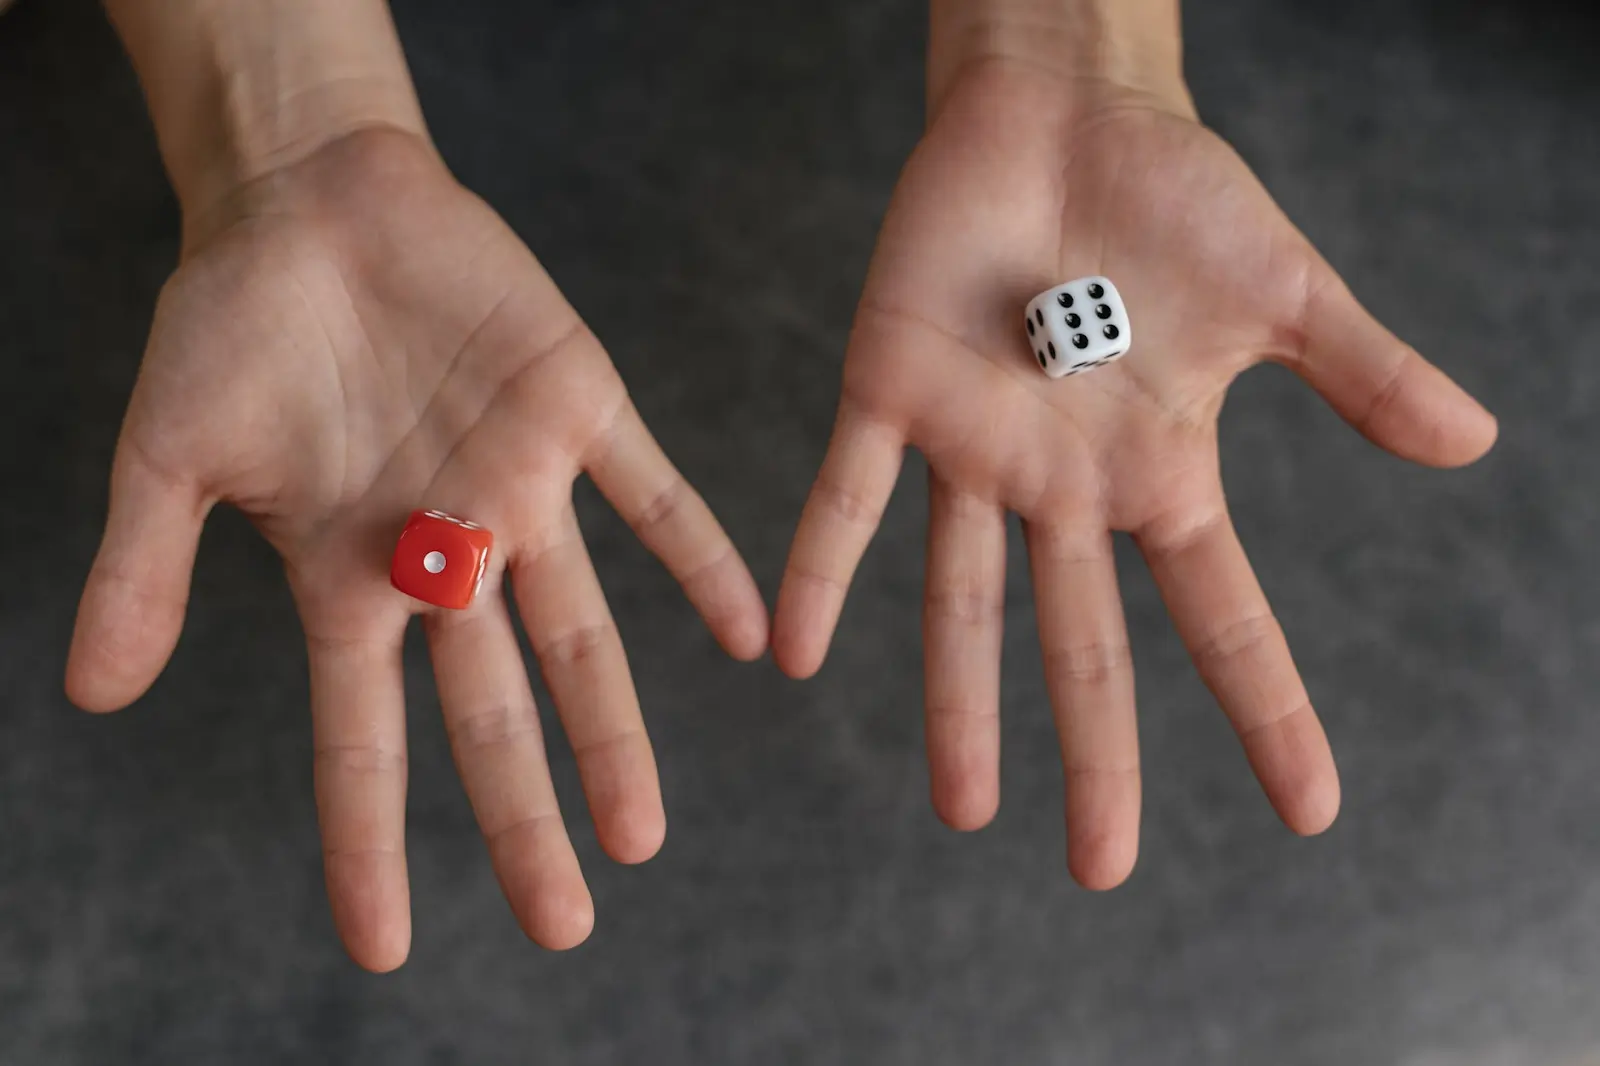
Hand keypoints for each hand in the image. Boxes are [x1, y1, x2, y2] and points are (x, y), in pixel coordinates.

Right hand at [65, 129, 768, 968]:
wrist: (310, 200)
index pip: (364, 739)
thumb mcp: (170, 454)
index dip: (370, 842)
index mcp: (351, 578)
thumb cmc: (232, 325)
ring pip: (581, 634)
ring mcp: (518, 488)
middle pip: (494, 714)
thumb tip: (90, 694)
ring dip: (614, 730)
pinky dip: (700, 558)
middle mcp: (448, 555)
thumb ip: (146, 570)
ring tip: (642, 832)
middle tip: (567, 922)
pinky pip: (652, 495)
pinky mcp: (575, 409)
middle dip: (524, 818)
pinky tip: (750, 632)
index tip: (381, 947)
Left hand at [772, 60, 1496, 887]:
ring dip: (958, 703)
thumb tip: (1476, 444)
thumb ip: (1362, 373)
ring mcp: (973, 447)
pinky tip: (788, 654)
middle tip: (1101, 867)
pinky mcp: (888, 390)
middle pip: (1083, 641)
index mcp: (1159, 470)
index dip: (1265, 710)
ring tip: (962, 809)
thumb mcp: (1283, 293)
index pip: (1223, 613)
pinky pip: (848, 498)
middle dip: (1094, 753)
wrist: (1064, 111)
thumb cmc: (1174, 196)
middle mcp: (1063, 484)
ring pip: (959, 598)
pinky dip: (820, 570)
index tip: (1309, 811)